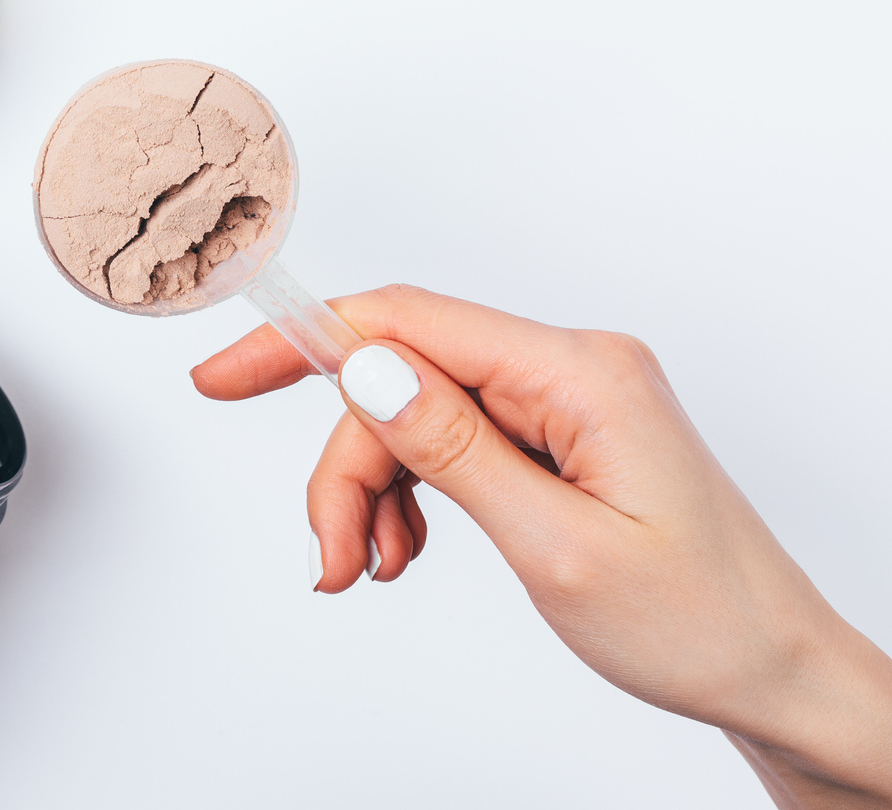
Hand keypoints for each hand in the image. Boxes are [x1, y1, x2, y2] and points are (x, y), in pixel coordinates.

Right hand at [192, 285, 891, 807]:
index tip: (222, 377)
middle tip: (330, 559)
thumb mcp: (557, 545)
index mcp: (580, 373)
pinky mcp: (555, 435)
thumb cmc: (697, 620)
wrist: (770, 670)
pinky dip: (410, 499)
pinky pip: (449, 444)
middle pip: (400, 383)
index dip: (304, 343)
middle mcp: (570, 368)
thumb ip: (453, 451)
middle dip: (347, 469)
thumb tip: (363, 370)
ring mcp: (564, 400)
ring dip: (373, 494)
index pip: (407, 322)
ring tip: (369, 571)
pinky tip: (403, 553)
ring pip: (414, 419)